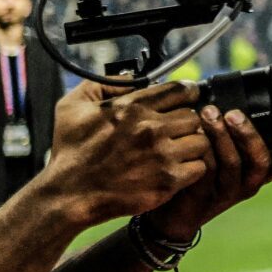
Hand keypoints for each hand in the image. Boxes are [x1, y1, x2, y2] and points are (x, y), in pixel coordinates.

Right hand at [39, 82, 213, 225]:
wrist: (70, 195)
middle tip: (178, 131)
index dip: (188, 92)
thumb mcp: (72, 107)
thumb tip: (129, 77)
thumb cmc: (70, 153)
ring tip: (179, 151)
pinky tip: (178, 169)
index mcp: (132, 108)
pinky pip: (200, 167)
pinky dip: (193, 168)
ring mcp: (161, 156)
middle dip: (188, 122)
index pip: (180, 90)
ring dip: (192, 145)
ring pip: (201, 141)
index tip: (189, 98)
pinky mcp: (168, 181)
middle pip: (194, 116)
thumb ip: (102, 84)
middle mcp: (151, 129)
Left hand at [150, 104, 271, 238]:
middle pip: (259, 162)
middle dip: (248, 135)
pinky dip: (200, 149)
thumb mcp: (226, 155)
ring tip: (208, 114)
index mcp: (257, 173)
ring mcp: (226, 192)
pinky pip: (205, 170)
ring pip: (232, 164)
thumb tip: (229, 94)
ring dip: (221, 136)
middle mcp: (248, 184)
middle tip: (233, 114)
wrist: (175, 211)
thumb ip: (233, 134)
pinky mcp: (203, 196)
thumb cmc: (203, 173)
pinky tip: (193, 132)